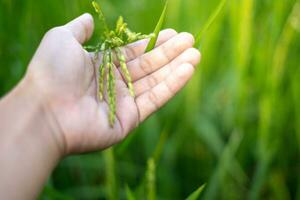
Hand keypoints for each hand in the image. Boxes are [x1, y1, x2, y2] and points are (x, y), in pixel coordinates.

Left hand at [26, 13, 200, 154]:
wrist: (46, 111)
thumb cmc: (52, 72)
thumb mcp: (62, 39)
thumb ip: (79, 29)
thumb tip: (88, 18)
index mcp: (101, 66)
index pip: (134, 53)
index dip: (153, 43)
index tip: (173, 34)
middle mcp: (114, 84)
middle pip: (148, 66)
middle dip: (170, 53)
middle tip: (190, 41)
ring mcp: (123, 102)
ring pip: (156, 81)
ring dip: (176, 68)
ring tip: (196, 54)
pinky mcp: (131, 119)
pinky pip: (155, 99)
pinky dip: (172, 85)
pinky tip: (188, 70)